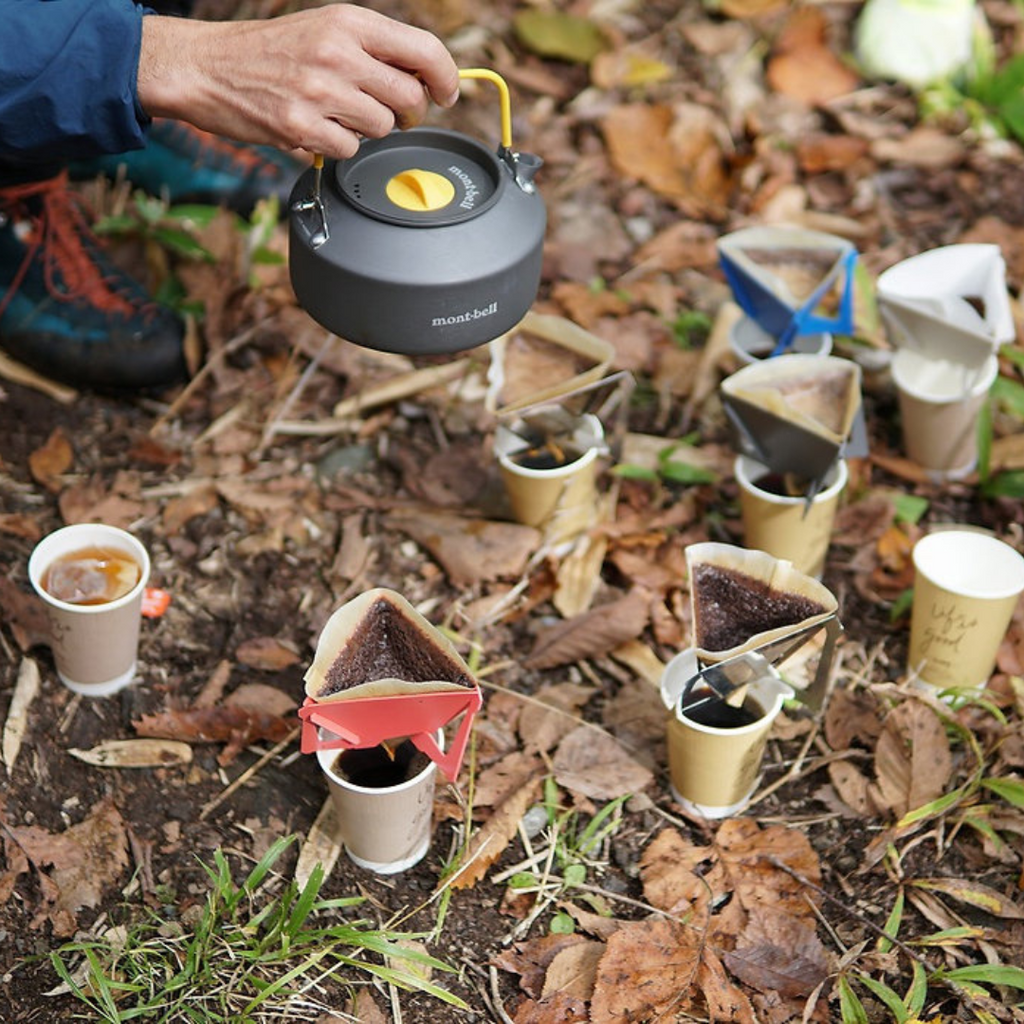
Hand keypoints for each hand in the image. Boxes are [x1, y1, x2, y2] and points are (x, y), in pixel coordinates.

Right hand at [137, 5, 459, 158]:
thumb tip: (424, 80)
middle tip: (391, 114)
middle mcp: (338, 52)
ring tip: (338, 115)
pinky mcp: (301, 126)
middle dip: (408, 113)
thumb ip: (372, 50)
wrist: (206, 66)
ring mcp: (320, 90)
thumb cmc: (269, 52)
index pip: (424, 49)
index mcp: (348, 22)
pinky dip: (339, 147)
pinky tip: (316, 129)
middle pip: (409, 97)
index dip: (446, 77)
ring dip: (368, 130)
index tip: (446, 94)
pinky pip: (350, 150)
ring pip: (382, 127)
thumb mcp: (323, 30)